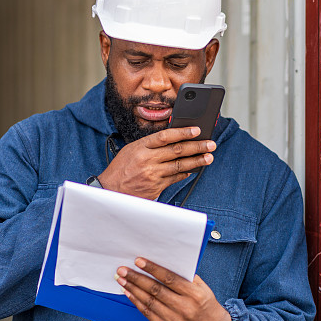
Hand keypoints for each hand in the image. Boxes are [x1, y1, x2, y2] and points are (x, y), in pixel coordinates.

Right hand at [97, 127, 215, 199]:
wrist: (110, 190)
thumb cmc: (120, 169)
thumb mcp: (131, 150)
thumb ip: (150, 144)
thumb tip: (172, 139)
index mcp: (140, 147)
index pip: (166, 136)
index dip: (183, 132)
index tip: (197, 130)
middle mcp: (147, 159)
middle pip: (177, 150)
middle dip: (196, 146)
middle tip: (210, 144)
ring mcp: (152, 174)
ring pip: (179, 165)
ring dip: (197, 161)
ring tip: (208, 157)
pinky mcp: (156, 187)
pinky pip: (175, 178)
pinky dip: (185, 173)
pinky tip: (193, 170)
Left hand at [116, 258, 231, 320]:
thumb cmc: (204, 302)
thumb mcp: (201, 286)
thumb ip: (184, 276)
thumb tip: (160, 263)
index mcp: (194, 294)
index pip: (170, 279)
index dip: (153, 269)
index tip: (138, 261)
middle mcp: (185, 308)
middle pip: (156, 291)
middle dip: (137, 279)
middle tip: (123, 270)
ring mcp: (175, 320)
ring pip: (149, 302)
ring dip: (133, 290)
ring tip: (122, 280)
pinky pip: (148, 314)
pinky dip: (136, 302)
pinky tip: (129, 293)